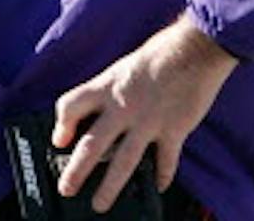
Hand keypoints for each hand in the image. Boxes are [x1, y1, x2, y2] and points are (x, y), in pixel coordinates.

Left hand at [52, 16, 237, 211]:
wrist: (194, 49)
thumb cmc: (160, 53)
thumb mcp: (123, 67)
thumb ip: (111, 90)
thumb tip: (102, 111)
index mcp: (107, 87)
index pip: (71, 105)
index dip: (61, 124)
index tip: (59, 140)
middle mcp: (122, 107)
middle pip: (92, 144)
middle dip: (76, 170)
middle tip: (66, 188)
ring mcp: (148, 122)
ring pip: (123, 162)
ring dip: (109, 187)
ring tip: (99, 204)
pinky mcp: (174, 130)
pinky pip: (165, 161)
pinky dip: (163, 176)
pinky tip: (159, 187)